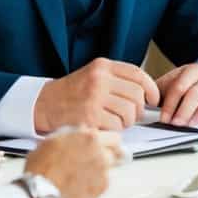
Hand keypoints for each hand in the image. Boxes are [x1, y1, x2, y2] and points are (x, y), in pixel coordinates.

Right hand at [25, 128, 120, 197]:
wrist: (40, 190)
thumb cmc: (42, 166)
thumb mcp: (54, 139)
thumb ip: (74, 134)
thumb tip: (82, 131)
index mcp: (89, 137)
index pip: (114, 137)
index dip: (109, 142)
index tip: (108, 146)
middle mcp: (100, 153)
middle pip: (115, 153)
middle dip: (106, 155)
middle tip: (93, 161)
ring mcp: (102, 172)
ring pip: (109, 168)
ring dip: (100, 169)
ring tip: (82, 175)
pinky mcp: (101, 188)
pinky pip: (103, 183)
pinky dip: (95, 184)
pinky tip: (81, 185)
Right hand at [33, 59, 159, 132]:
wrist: (44, 104)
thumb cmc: (71, 93)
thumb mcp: (94, 76)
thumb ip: (117, 81)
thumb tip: (146, 95)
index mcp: (103, 66)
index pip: (137, 74)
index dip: (151, 88)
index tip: (153, 99)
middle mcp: (100, 78)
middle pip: (137, 95)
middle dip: (138, 110)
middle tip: (130, 116)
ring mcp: (94, 97)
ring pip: (129, 112)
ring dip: (126, 122)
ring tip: (114, 121)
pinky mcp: (90, 116)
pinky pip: (117, 126)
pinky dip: (115, 130)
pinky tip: (104, 126)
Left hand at [156, 64, 197, 125]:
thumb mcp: (183, 91)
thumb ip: (166, 96)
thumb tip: (146, 107)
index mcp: (189, 71)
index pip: (176, 86)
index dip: (168, 103)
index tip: (162, 118)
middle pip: (187, 90)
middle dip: (177, 108)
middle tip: (171, 123)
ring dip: (188, 111)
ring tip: (182, 124)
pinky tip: (197, 121)